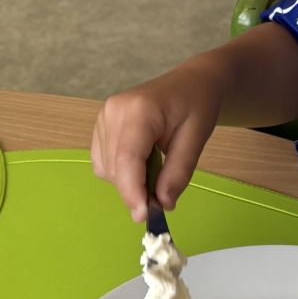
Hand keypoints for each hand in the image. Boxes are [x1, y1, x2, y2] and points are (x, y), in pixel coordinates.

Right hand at [90, 62, 220, 222]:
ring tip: (157, 166)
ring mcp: (103, 116)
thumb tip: (163, 203)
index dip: (132, 191)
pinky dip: (121, 172)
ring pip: (106, 169)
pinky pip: (103, 162)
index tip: (144, 216)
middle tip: (164, 195)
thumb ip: (179, 172)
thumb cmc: (197, 105)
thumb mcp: (197, 138)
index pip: (127, 158)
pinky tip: (143, 160)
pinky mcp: (100, 125)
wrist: (190, 82)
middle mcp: (114, 110)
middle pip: (115, 167)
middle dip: (136, 189)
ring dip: (129, 181)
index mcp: (140, 109)